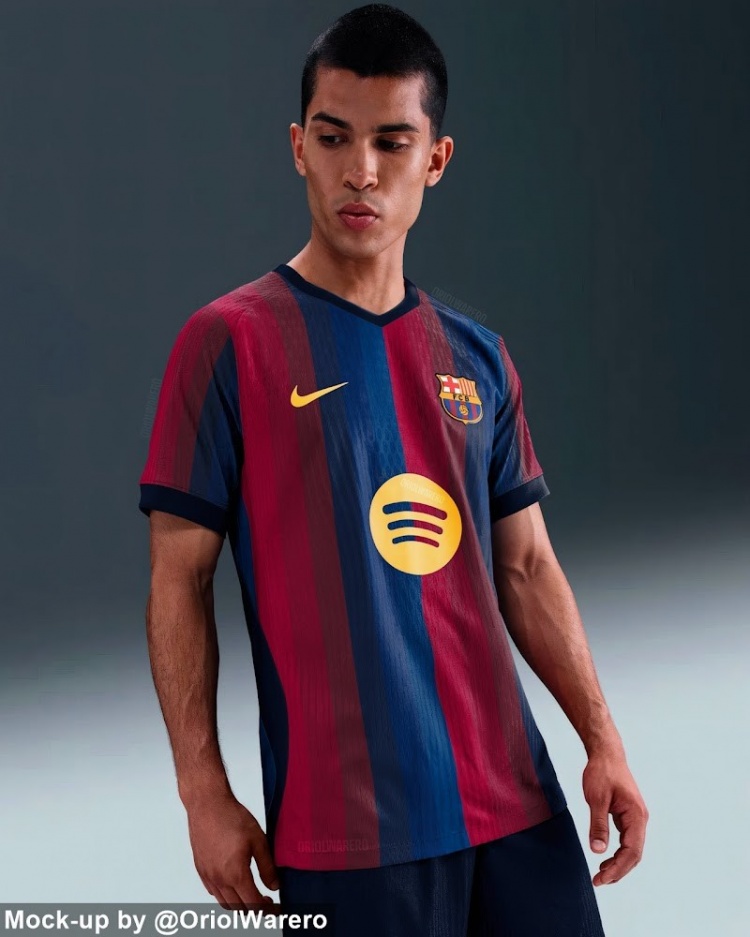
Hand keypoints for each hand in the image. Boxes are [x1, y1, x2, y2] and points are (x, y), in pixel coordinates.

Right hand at [186, 790, 279, 910]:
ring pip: (224, 903)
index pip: (253, 904)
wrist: (208, 804)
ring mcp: (208, 876)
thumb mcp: (258, 840)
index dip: (267, 910)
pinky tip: (233, 885)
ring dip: (239, 904)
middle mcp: (219, 880)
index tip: (275, 908)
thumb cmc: (231, 817)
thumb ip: (267, 866)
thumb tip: (274, 886)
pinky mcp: (201, 869)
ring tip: (251, 895)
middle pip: (238, 908)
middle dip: (254, 909)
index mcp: (235, 874)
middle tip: (266, 902)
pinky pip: (213, 892)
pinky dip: (225, 895)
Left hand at [582, 746, 648, 885]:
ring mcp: (635, 818)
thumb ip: (598, 824)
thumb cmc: (602, 772)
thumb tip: (598, 851)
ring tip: (601, 875)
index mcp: (636, 816)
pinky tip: (605, 858)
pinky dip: (617, 852)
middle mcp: (640, 819)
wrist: (606, 754)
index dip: (617, 868)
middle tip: (598, 881)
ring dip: (618, 864)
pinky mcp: (627, 816)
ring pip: (631, 849)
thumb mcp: (596, 799)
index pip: (632, 851)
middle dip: (618, 871)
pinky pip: (626, 841)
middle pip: (634, 855)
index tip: (601, 878)